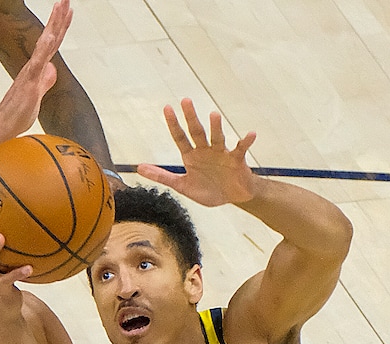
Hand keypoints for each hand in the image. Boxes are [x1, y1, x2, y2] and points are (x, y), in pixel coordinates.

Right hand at [0, 0, 72, 143]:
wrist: (0, 127)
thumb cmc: (14, 115)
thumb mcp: (36, 97)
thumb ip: (45, 82)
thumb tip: (51, 71)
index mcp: (35, 69)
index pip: (51, 44)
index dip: (59, 28)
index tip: (66, 12)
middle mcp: (32, 67)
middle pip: (49, 38)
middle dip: (58, 18)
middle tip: (66, 0)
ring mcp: (30, 72)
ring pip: (45, 44)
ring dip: (54, 25)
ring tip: (61, 6)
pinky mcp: (28, 81)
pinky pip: (37, 61)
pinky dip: (44, 47)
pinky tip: (51, 35)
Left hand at [137, 98, 257, 207]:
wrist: (232, 197)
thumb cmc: (208, 190)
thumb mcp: (182, 186)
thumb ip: (162, 176)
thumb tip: (139, 168)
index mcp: (191, 156)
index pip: (180, 137)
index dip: (173, 124)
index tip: (167, 108)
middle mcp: (205, 150)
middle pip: (197, 131)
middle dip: (191, 117)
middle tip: (185, 100)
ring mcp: (221, 153)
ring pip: (217, 137)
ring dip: (216, 127)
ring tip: (214, 115)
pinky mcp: (237, 160)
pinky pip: (241, 148)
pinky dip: (246, 141)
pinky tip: (250, 134)